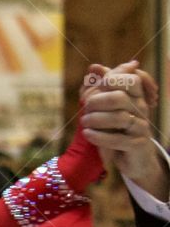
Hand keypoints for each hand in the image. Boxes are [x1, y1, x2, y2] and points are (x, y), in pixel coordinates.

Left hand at [80, 61, 167, 197]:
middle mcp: (142, 109)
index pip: (131, 79)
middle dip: (98, 101)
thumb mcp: (109, 109)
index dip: (110, 81)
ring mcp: (141, 127)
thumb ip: (102, 87)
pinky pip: (118, 139)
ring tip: (83, 121)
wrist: (133, 159)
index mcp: (137, 97)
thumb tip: (93, 66)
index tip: (94, 90)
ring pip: (119, 118)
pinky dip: (100, 136)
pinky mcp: (137, 145)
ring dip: (96, 119)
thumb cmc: (118, 130)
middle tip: (84, 108)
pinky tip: (87, 134)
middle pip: (120, 97)